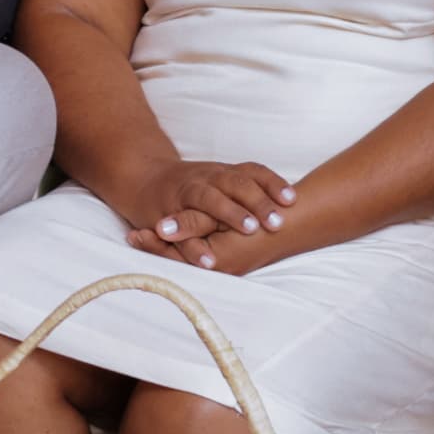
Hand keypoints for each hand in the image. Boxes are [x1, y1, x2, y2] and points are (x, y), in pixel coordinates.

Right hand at [107, 157, 297, 264]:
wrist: (141, 178)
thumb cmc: (192, 184)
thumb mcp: (219, 179)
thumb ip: (248, 186)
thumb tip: (293, 200)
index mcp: (222, 172)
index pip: (252, 173)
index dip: (272, 184)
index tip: (292, 200)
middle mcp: (206, 179)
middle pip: (235, 185)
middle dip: (257, 202)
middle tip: (278, 221)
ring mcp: (185, 193)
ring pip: (210, 201)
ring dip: (231, 214)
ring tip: (251, 230)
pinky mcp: (166, 214)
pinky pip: (182, 232)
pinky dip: (194, 246)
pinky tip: (210, 261)